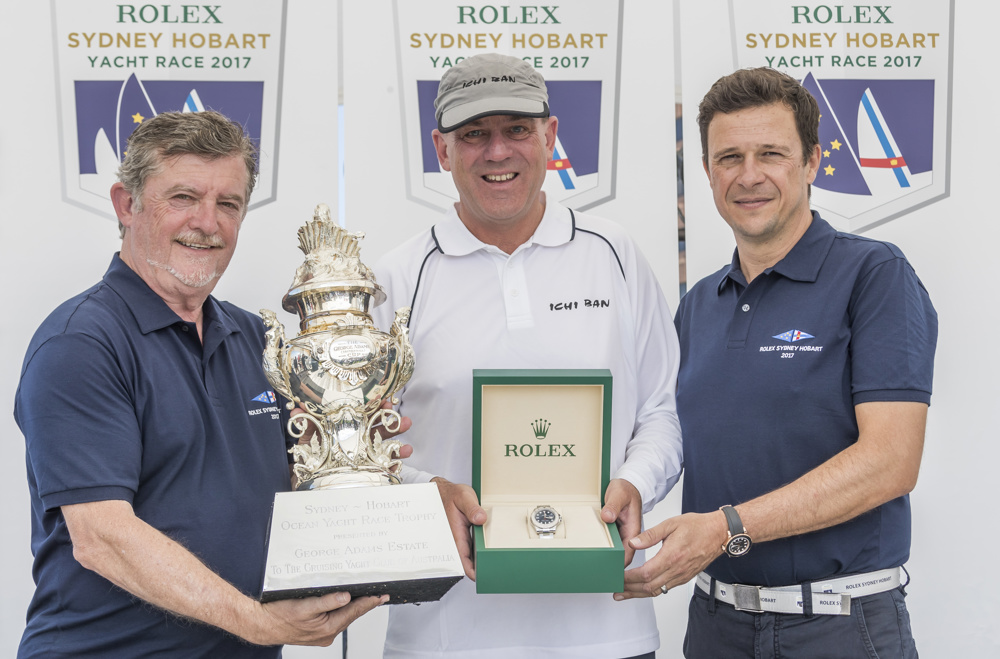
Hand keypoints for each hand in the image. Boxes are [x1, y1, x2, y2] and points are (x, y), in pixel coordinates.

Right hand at [247, 592, 385, 646]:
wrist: (261, 624)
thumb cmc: (279, 616)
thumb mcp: (305, 606)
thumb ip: (327, 601)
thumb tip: (346, 596)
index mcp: (327, 628)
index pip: (354, 612)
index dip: (369, 602)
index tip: (382, 597)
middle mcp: (327, 634)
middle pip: (351, 615)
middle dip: (365, 605)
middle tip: (379, 596)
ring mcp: (321, 634)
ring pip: (343, 618)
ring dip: (354, 608)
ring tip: (366, 599)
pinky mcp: (315, 632)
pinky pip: (334, 619)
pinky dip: (342, 610)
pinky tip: (344, 604)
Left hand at [290, 403, 412, 462]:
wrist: (307, 484)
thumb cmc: (310, 459)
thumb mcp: (307, 441)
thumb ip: (307, 426)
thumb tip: (297, 411)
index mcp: (348, 428)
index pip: (365, 414)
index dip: (376, 406)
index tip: (385, 401)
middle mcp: (360, 440)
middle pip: (382, 429)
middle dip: (395, 423)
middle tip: (404, 421)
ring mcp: (367, 455)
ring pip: (387, 447)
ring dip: (399, 448)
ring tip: (407, 448)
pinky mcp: (369, 471)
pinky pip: (385, 467)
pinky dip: (394, 466)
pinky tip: (399, 465)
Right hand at [432, 477, 486, 579]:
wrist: (442, 491)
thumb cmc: (451, 494)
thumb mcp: (464, 497)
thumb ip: (472, 508)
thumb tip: (481, 519)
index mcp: (456, 533)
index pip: (462, 558)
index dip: (470, 570)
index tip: (479, 577)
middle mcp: (457, 537)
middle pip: (466, 560)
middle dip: (477, 568)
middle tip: (492, 571)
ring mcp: (460, 537)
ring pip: (469, 554)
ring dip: (477, 560)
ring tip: (492, 564)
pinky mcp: (463, 533)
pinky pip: (470, 546)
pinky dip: (477, 551)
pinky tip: (487, 550)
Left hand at [601, 478, 642, 566]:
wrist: (629, 485)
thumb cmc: (626, 490)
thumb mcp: (619, 494)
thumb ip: (613, 505)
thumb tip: (607, 517)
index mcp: (633, 529)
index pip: (629, 553)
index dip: (621, 565)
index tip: (612, 574)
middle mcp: (630, 534)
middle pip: (624, 557)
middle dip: (614, 567)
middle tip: (601, 577)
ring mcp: (624, 534)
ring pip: (619, 553)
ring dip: (611, 561)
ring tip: (598, 572)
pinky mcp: (618, 532)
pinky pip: (614, 545)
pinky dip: (607, 551)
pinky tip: (598, 556)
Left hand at [615, 511, 726, 599]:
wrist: (718, 533)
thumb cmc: (697, 526)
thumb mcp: (671, 524)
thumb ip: (650, 535)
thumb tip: (633, 542)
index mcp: (671, 556)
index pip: (645, 574)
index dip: (629, 578)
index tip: (618, 577)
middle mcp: (677, 570)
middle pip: (649, 587)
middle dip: (630, 589)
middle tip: (616, 589)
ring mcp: (681, 576)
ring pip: (657, 591)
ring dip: (639, 593)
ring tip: (624, 594)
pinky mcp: (684, 577)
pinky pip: (665, 588)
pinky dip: (651, 591)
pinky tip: (642, 589)